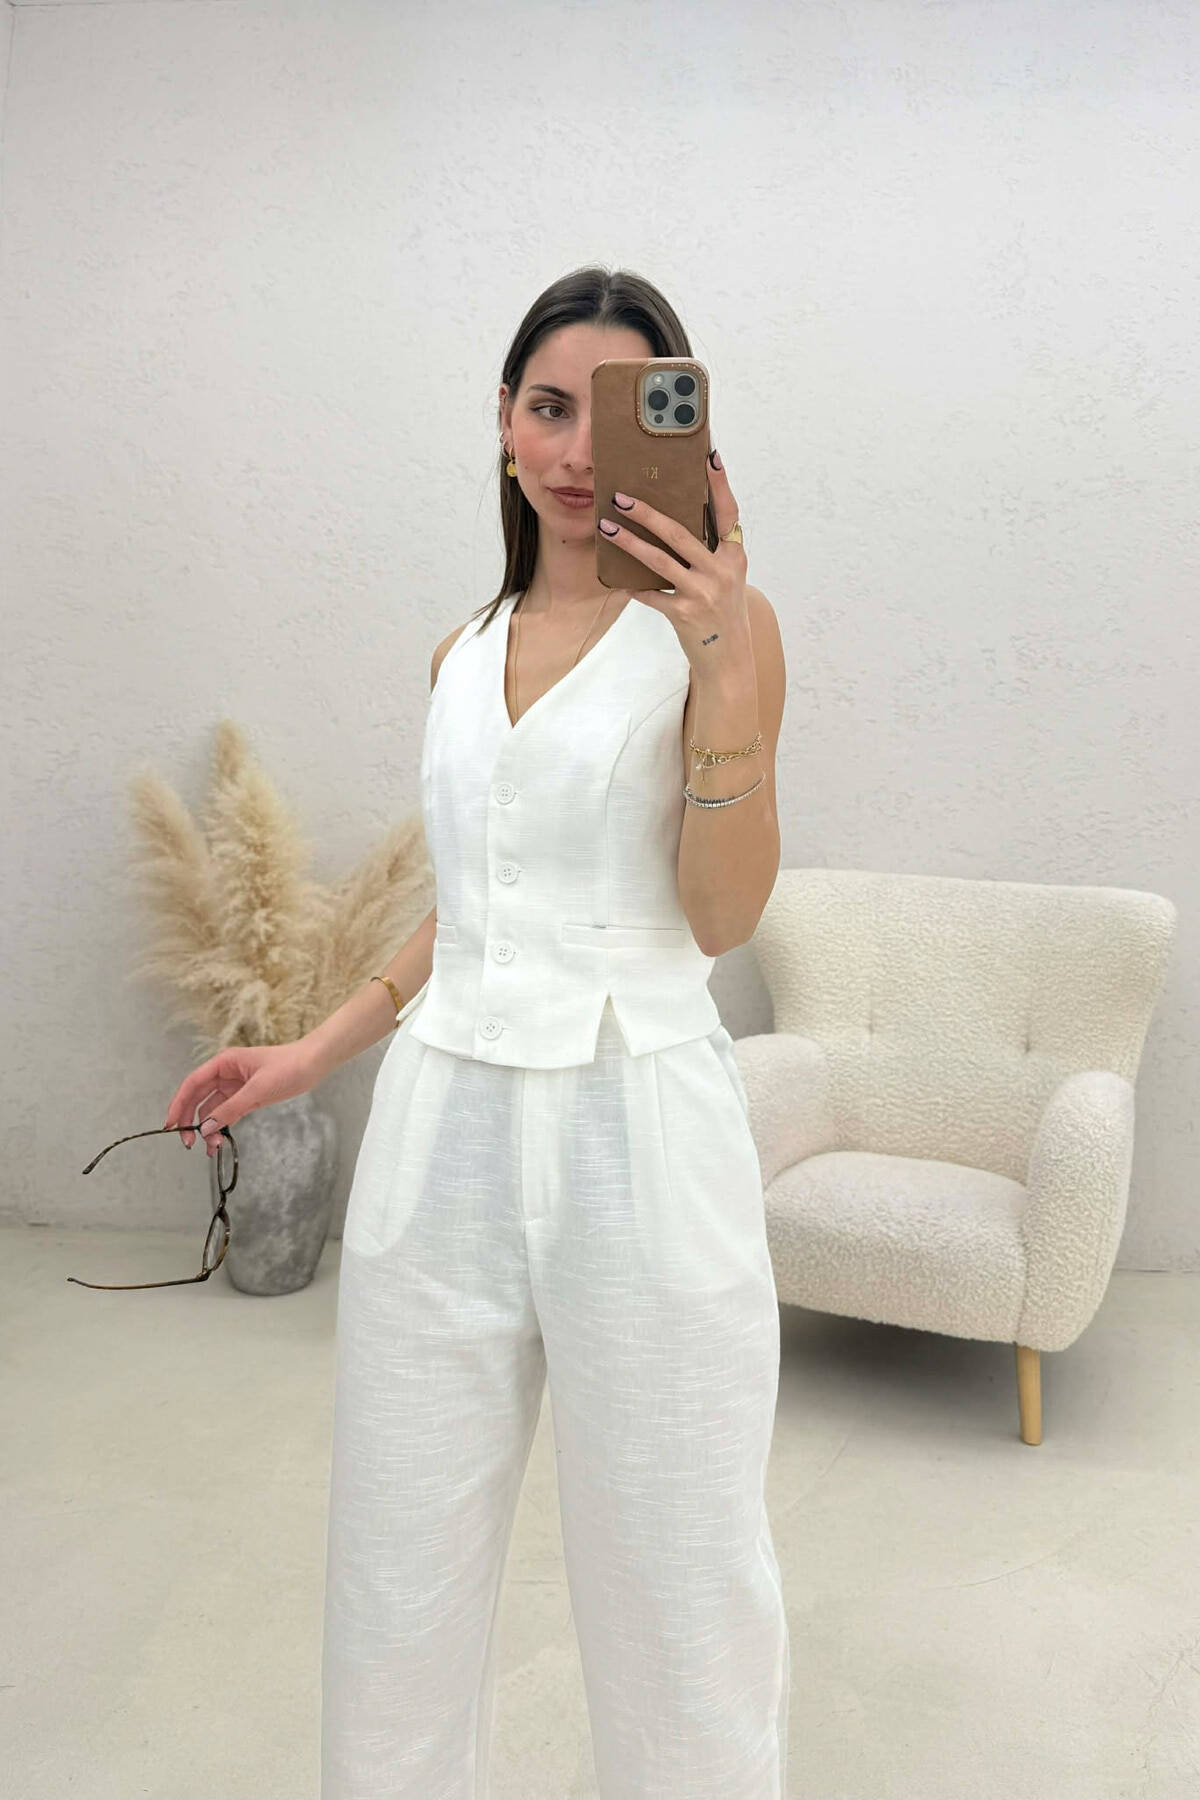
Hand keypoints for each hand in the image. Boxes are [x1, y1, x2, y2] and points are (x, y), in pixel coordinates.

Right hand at [163, 1042, 317, 1152]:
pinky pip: (226, 1113)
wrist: (313, 1064)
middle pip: (197, 1098)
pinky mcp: (245, 1096)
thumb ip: (231, 1109)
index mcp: (224, 1063)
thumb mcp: (258, 1090)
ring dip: (207, 1128)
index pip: (192, 1084)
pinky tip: (219, 1141)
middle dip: (190, 1120)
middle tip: (188, 1143)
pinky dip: (221, 1126)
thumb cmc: (288, 1067)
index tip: (170, 1125)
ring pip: (211, 1109)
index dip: (178, 1104)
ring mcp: (234, 1086)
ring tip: (209, 1149)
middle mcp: (225, 1073)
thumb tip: (206, 1127)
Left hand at [596, 448, 750, 679]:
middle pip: (679, 533)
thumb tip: (673, 522)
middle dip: (647, 512)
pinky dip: (633, 586)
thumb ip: (710, 552)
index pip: (728, 513)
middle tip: (620, 497)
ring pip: (659, 560)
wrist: (730, 660)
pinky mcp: (684, 614)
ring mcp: (703, 593)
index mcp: (735, 556)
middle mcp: (722, 571)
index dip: (719, 485)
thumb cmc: (723, 612)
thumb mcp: (727, 578)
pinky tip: (617, 578)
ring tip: (606, 527)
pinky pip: (651, 594)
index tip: (708, 456)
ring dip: (629, 542)